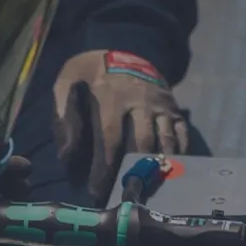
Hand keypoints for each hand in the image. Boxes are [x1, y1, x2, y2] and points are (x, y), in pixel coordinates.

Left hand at [53, 50, 187, 199]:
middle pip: (141, 144)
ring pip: (164, 141)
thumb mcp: (67, 82)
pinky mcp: (174, 109)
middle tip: (125, 196)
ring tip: (150, 190)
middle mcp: (140, 103)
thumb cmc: (92, 73)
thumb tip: (66, 155)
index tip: (97, 192)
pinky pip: (181, 134)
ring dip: (158, 167)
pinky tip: (171, 172)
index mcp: (110, 98)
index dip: (104, 170)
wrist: (127, 49)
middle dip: (133, 173)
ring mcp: (161, 106)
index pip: (110, 140)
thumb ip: (63, 116)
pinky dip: (178, 155)